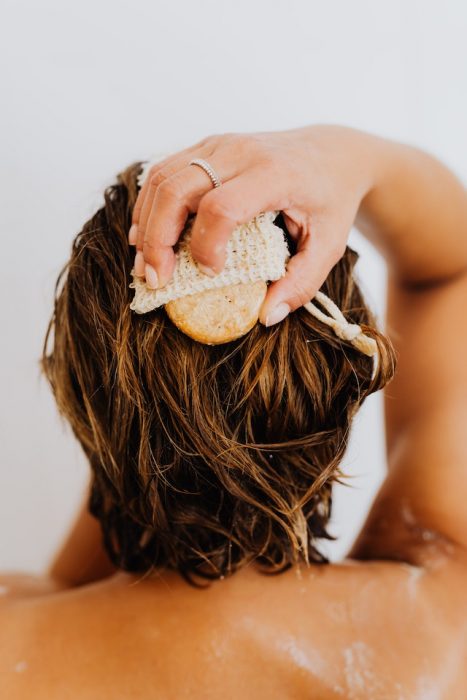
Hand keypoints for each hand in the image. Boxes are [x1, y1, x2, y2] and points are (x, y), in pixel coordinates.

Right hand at [129, 125, 376, 325]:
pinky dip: (150, 206)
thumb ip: (302, 283)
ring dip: (146, 224)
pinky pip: (164, 172)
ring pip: (162, 178)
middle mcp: (241, 152)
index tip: (212, 274)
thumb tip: (266, 316)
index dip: (205, 245)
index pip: (221, 206)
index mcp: (274, 174)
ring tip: (145, 265)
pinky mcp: (207, 147)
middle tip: (155, 280)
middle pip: (177, 189)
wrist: (332, 153)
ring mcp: (219, 144)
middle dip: (157, 239)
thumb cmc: (331, 200)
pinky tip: (147, 237)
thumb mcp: (329, 246)